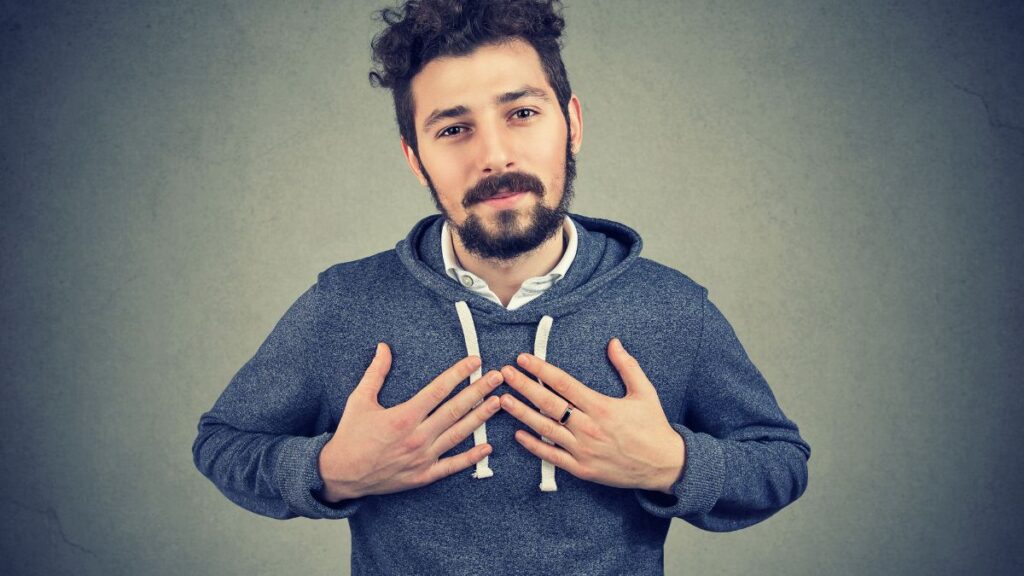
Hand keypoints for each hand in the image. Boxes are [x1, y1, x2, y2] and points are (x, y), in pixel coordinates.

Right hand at [318, 343, 503, 501]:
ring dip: (480, 417)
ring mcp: (422, 458)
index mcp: (403, 416)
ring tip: (498, 402)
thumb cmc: (350, 435)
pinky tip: (488, 446)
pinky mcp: (423, 476)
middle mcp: (417, 437)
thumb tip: (384, 347)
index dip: (459, 374)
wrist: (340, 474)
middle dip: (479, 391)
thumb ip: (375, 372)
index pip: (438, 390)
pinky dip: (471, 457)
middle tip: (498, 377)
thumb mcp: (360, 400)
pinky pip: (452, 466)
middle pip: (455, 410)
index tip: (475, 361)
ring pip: (458, 435)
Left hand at [499, 338, 684, 493]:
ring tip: (503, 400)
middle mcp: (589, 428)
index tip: (524, 359)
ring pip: (545, 429)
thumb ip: (627, 366)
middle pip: (548, 403)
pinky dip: (534, 445)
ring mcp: (583, 450)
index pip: (564, 383)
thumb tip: (613, 342)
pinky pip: (552, 456)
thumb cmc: (653, 427)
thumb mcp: (644, 392)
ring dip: (522, 413)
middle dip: (523, 386)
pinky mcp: (582, 469)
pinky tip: (518, 434)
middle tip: (504, 374)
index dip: (541, 369)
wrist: (664, 466)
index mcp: (601, 406)